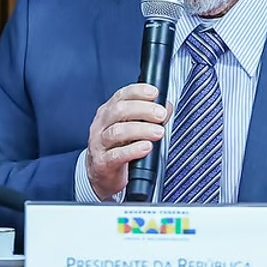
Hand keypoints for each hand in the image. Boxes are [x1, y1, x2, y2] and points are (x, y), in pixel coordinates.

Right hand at [85, 83, 171, 199]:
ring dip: (141, 130)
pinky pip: (116, 155)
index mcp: (109, 111)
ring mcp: (99, 143)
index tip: (155, 93)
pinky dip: (133, 150)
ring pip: (117, 132)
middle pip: (119, 111)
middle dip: (143, 110)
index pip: (121, 95)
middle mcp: (102, 124)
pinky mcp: (102, 163)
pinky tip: (146, 148)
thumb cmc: (119, 147)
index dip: (138, 91)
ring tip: (158, 132)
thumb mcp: (132, 128)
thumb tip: (167, 107)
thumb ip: (149, 116)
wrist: (103, 174)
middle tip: (161, 114)